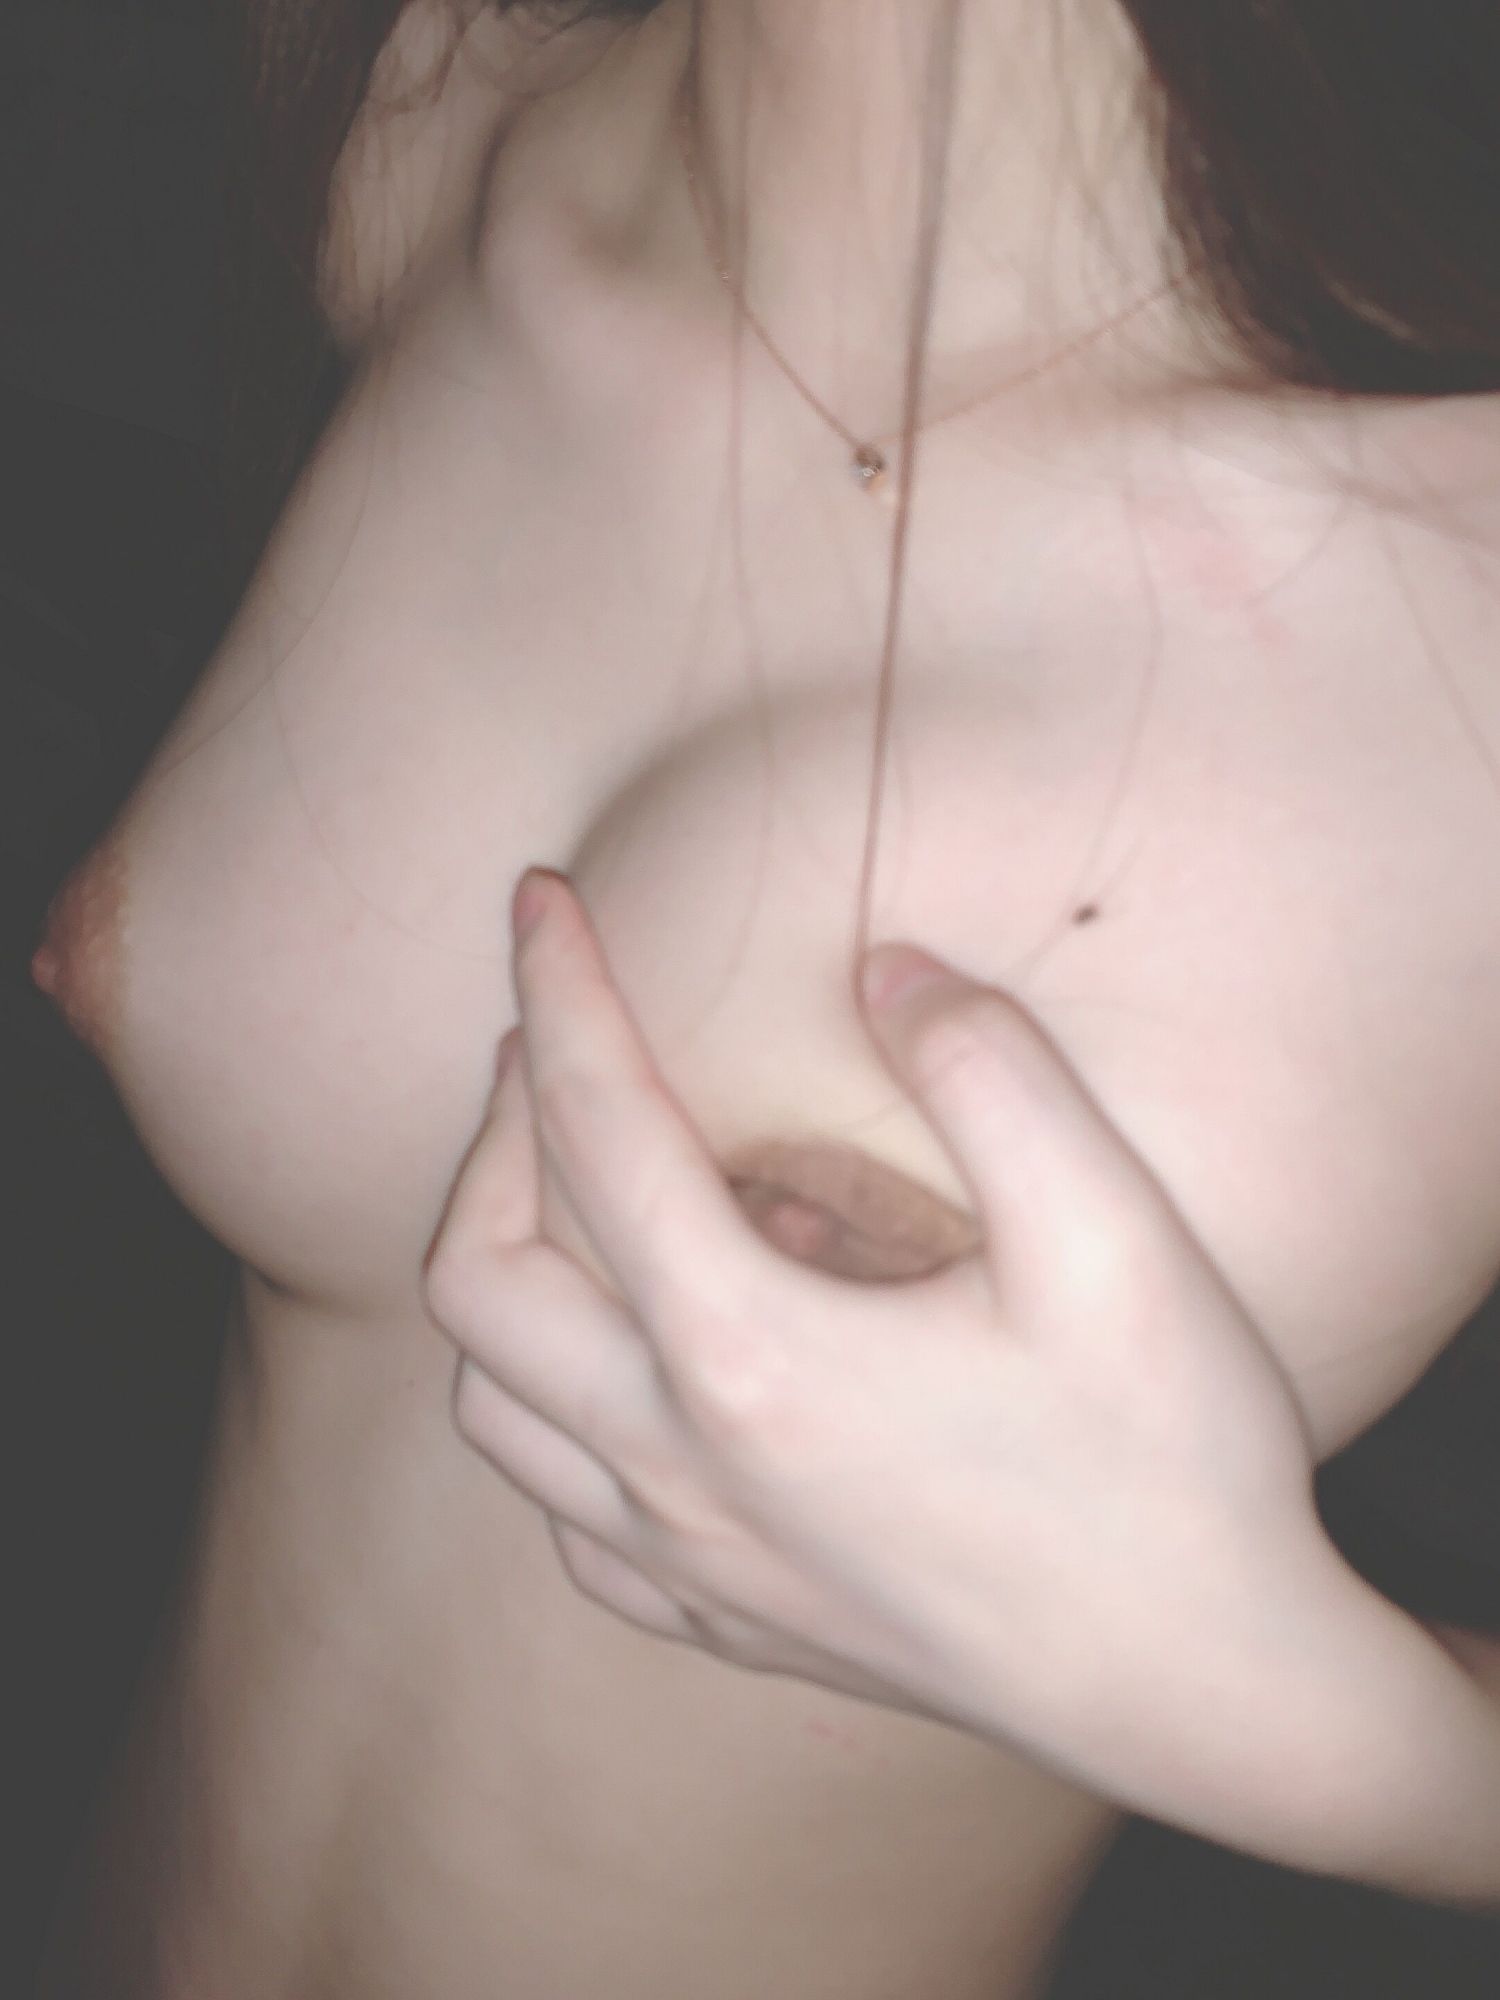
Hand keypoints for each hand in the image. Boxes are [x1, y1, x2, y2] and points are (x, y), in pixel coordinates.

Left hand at [423, 869, 1340, 1826]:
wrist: (1211, 1694)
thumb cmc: (1171, 1462)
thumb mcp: (1114, 1238)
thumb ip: (990, 1070)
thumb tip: (884, 964)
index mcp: (753, 1355)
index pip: (595, 1130)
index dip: (558, 990)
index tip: (536, 897)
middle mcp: (682, 1468)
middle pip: (482, 1279)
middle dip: (494, 1139)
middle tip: (559, 1054)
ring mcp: (690, 1563)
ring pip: (496, 1410)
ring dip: (511, 1280)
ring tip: (602, 1200)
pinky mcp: (725, 1624)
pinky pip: (569, 1519)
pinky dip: (564, 1418)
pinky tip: (657, 1371)